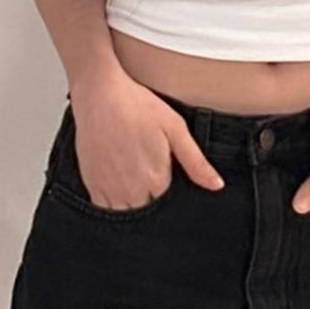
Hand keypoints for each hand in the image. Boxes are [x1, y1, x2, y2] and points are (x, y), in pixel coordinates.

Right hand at [68, 66, 225, 210]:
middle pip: (147, 210)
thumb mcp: (175, 128)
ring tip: (132, 175)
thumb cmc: (138, 106)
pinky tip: (116, 180)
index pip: (168, 204)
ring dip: (132, 202)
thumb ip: (196, 161)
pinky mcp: (92, 185)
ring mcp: (110, 190)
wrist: (100, 95)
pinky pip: (104, 208)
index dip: (168, 188)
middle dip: (150, 198)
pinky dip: (112, 201)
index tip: (164, 173)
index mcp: (156, 179)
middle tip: (147, 170)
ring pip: (126, 213)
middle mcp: (133, 191)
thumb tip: (217, 185)